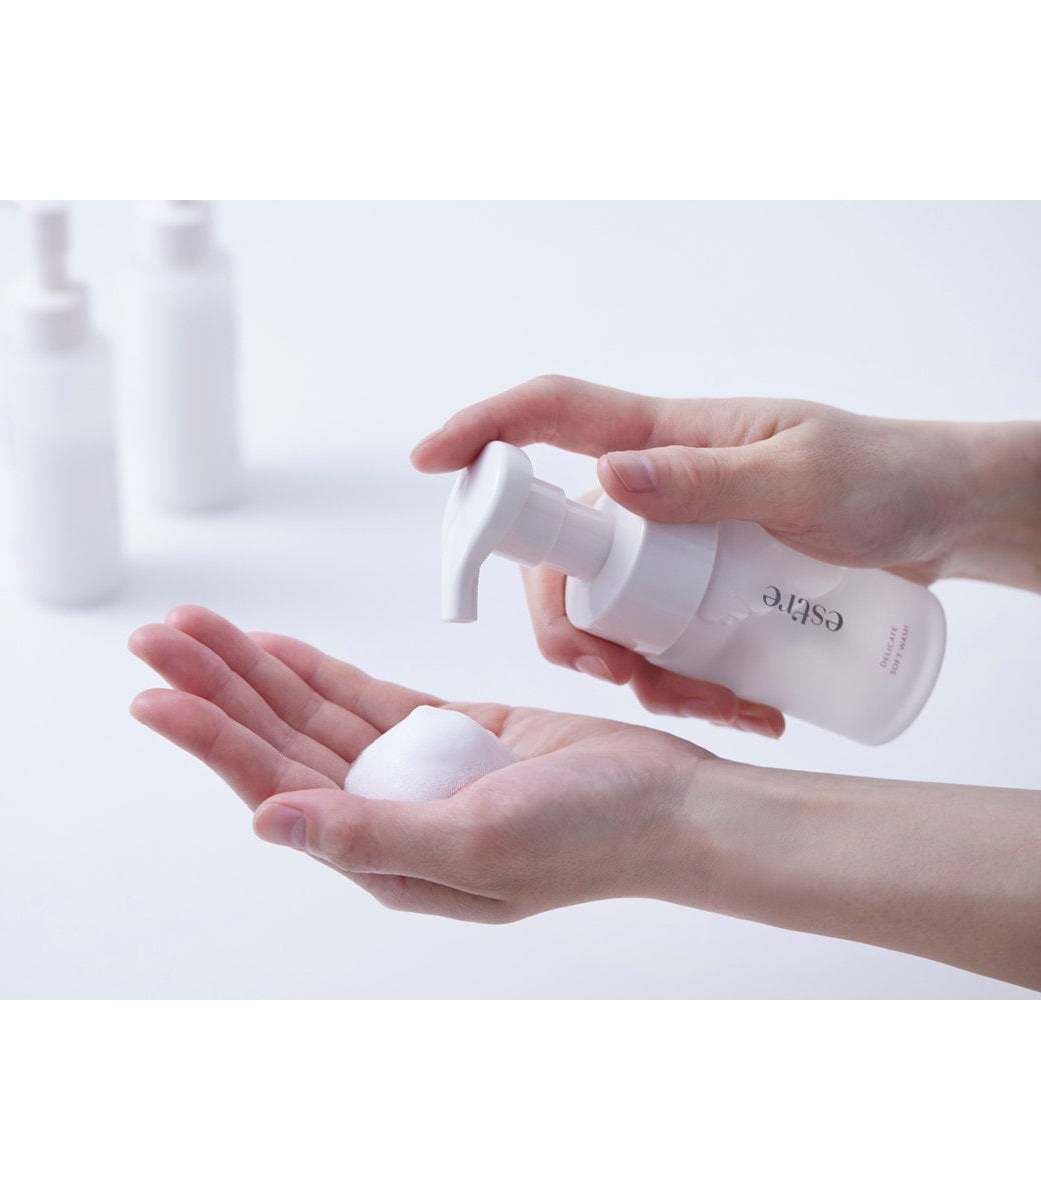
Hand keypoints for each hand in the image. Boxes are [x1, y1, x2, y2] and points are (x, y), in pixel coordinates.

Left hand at [128, 605, 708, 922]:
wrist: (671, 805)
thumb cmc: (591, 837)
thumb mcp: (479, 844)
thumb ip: (369, 834)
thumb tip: (265, 821)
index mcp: (381, 853)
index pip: (275, 785)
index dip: (212, 738)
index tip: (155, 692)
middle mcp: (383, 813)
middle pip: (278, 740)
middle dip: (216, 685)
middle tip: (158, 634)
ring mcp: (412, 770)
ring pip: (311, 712)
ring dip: (254, 669)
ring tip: (197, 626)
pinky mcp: (445, 733)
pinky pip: (362, 698)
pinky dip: (316, 671)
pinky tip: (275, 649)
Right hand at [410, 375, 1017, 734]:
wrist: (943, 518)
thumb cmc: (884, 475)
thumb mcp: (807, 476)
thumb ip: (710, 477)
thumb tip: (607, 480)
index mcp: (662, 437)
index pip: (549, 414)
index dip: (481, 431)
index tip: (427, 463)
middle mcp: (649, 490)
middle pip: (557, 552)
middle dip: (571, 625)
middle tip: (624, 676)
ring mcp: (669, 544)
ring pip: (603, 613)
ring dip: (639, 671)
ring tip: (719, 705)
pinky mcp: (697, 589)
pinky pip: (654, 641)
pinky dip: (679, 683)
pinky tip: (742, 709)